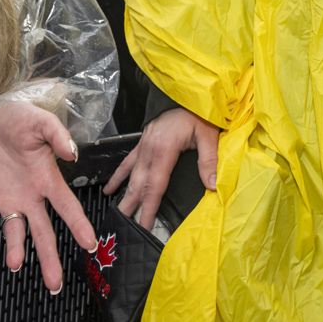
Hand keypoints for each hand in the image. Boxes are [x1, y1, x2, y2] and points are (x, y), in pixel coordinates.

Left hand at [0, 101, 92, 293]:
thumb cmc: (22, 120)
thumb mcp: (41, 122)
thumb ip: (57, 135)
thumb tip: (71, 154)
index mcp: (47, 180)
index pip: (67, 207)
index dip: (79, 226)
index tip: (90, 246)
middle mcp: (30, 196)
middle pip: (43, 231)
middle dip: (49, 257)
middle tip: (55, 284)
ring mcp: (8, 198)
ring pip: (14, 230)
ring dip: (14, 248)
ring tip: (15, 264)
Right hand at [103, 108, 219, 229]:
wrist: (184, 92)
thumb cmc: (197, 113)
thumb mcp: (208, 135)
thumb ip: (209, 161)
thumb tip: (213, 186)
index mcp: (164, 150)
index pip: (155, 186)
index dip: (149, 208)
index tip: (144, 226)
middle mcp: (149, 150)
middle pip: (138, 184)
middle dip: (131, 207)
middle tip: (123, 229)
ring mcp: (143, 146)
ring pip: (130, 176)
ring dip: (123, 195)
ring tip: (116, 214)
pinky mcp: (142, 143)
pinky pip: (126, 162)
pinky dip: (117, 176)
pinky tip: (109, 188)